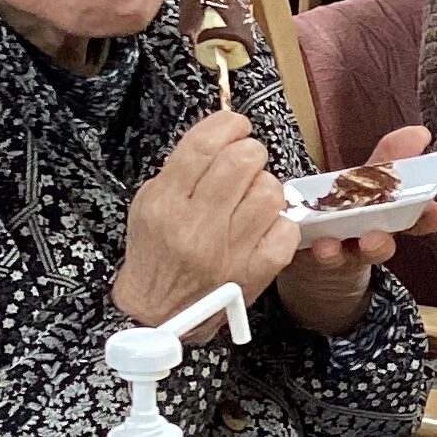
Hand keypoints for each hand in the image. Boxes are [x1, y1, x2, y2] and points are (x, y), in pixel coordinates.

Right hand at [117, 109, 296, 330]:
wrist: (158, 312)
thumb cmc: (156, 250)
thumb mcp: (150, 203)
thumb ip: (183, 169)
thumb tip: (223, 135)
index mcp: (165, 202)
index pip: (203, 146)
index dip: (228, 124)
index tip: (236, 125)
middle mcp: (196, 225)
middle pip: (242, 162)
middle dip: (250, 152)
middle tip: (246, 161)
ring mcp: (228, 250)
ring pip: (270, 192)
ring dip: (265, 187)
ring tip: (252, 197)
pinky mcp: (254, 272)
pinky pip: (286, 228)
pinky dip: (281, 222)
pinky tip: (264, 226)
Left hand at [272, 126, 436, 337]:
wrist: (312, 249)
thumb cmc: (347, 209)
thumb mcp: (365, 180)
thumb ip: (389, 159)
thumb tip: (421, 132)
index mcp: (387, 220)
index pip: (415, 220)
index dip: (431, 217)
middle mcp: (368, 241)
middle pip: (381, 245)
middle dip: (381, 242)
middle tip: (377, 237)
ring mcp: (342, 254)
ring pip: (344, 257)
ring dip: (335, 252)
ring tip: (330, 246)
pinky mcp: (314, 260)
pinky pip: (313, 259)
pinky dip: (312, 250)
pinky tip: (310, 242)